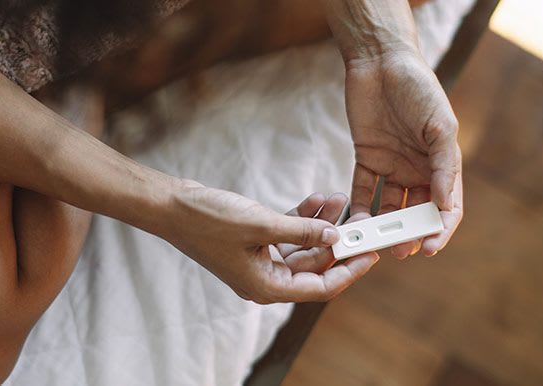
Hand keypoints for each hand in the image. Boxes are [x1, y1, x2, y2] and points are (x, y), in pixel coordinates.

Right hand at [161, 185, 377, 302]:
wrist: (171, 206)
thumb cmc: (207, 220)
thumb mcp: (261, 225)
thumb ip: (302, 232)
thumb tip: (336, 237)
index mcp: (266, 286)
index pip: (319, 287)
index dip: (349, 272)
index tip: (371, 255)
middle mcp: (265, 277)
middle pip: (314, 264)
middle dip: (338, 240)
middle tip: (359, 218)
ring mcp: (259, 258)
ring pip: (302, 245)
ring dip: (321, 224)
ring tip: (338, 200)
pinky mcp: (254, 239)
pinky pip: (287, 233)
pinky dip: (302, 218)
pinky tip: (317, 201)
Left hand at [344, 51, 462, 257]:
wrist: (381, 62)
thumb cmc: (419, 88)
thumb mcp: (439, 126)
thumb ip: (444, 166)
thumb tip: (445, 206)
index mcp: (442, 164)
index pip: (446, 207)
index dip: (439, 230)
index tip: (428, 248)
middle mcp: (418, 169)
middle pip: (416, 212)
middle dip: (407, 234)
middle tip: (397, 251)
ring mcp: (391, 165)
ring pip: (387, 206)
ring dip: (381, 226)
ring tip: (371, 242)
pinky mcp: (366, 158)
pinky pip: (361, 189)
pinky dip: (357, 207)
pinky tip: (352, 221)